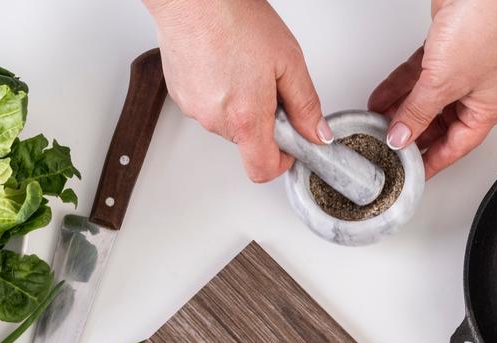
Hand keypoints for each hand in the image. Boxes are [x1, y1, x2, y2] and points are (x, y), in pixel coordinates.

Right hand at [143, 0, 331, 181]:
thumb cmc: (234, 18)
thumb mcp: (288, 61)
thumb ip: (306, 104)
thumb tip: (317, 133)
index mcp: (245, 118)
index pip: (262, 170)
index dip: (282, 162)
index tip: (291, 144)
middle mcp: (215, 120)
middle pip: (247, 142)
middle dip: (264, 121)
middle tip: (269, 84)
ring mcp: (193, 109)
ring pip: (228, 123)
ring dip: (241, 105)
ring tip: (243, 66)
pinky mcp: (179, 95)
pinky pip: (208, 106)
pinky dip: (220, 93)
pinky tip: (224, 64)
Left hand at [369, 0, 496, 177]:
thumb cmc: (480, 28)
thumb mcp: (442, 84)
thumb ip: (418, 114)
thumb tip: (402, 136)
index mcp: (489, 106)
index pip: (458, 145)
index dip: (434, 161)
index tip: (413, 173)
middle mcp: (478, 90)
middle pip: (440, 123)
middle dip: (412, 133)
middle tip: (389, 147)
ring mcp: (461, 69)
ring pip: (426, 100)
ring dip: (401, 111)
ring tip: (378, 124)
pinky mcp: (444, 51)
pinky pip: (418, 78)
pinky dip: (400, 88)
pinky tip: (381, 99)